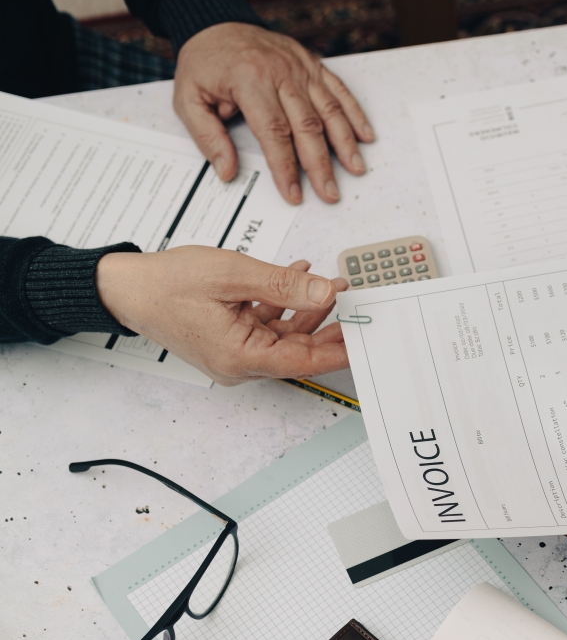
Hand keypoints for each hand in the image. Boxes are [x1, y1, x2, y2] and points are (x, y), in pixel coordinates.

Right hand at [96, 247, 348, 385]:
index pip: (304, 360)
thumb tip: (327, 292)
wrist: (126, 287)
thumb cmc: (167, 284)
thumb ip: (283, 285)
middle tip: (359, 306)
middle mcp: (240, 364)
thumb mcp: (233, 275)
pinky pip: (267, 326)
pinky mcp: (231, 340)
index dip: (340, 349)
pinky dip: (284, 304)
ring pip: (285, 335)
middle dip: (331, 325)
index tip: (367, 338)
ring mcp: (235, 354)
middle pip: (298, 350)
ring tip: (333, 284)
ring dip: (309, 309)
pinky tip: (298, 277)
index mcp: (241, 358)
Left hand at [173, 23, 374, 204]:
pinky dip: (354, 114)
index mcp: (250, 79)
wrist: (216, 22)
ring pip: (330, 110)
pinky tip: (364, 136)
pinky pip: (339, 90)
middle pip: (308, 126)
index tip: (292, 193)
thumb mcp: (188, 99)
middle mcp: (281, 72)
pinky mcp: (312, 64)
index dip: (286, 167)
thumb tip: (227, 171)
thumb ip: (208, 137)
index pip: (274, 133)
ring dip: (345, 143)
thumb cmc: (205, 62)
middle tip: (329, 192)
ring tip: (355, 169)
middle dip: (320, 165)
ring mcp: (301, 67)